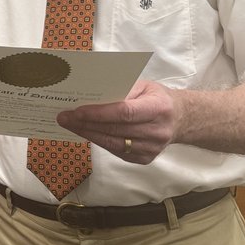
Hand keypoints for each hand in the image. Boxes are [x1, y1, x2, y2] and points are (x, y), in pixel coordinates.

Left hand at [55, 79, 178, 163]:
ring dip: (88, 134)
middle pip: (114, 130)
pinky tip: (85, 133)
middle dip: (86, 124)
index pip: (124, 112)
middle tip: (64, 117)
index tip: (76, 111)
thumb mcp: (144, 86)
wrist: (181, 119)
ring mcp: (152, 148)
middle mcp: (157, 131)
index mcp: (158, 108)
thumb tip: (93, 95)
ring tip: (70, 125)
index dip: (98, 113)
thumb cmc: (158, 98)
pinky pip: (116, 152)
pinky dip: (99, 142)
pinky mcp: (145, 158)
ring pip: (113, 144)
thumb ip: (123, 89)